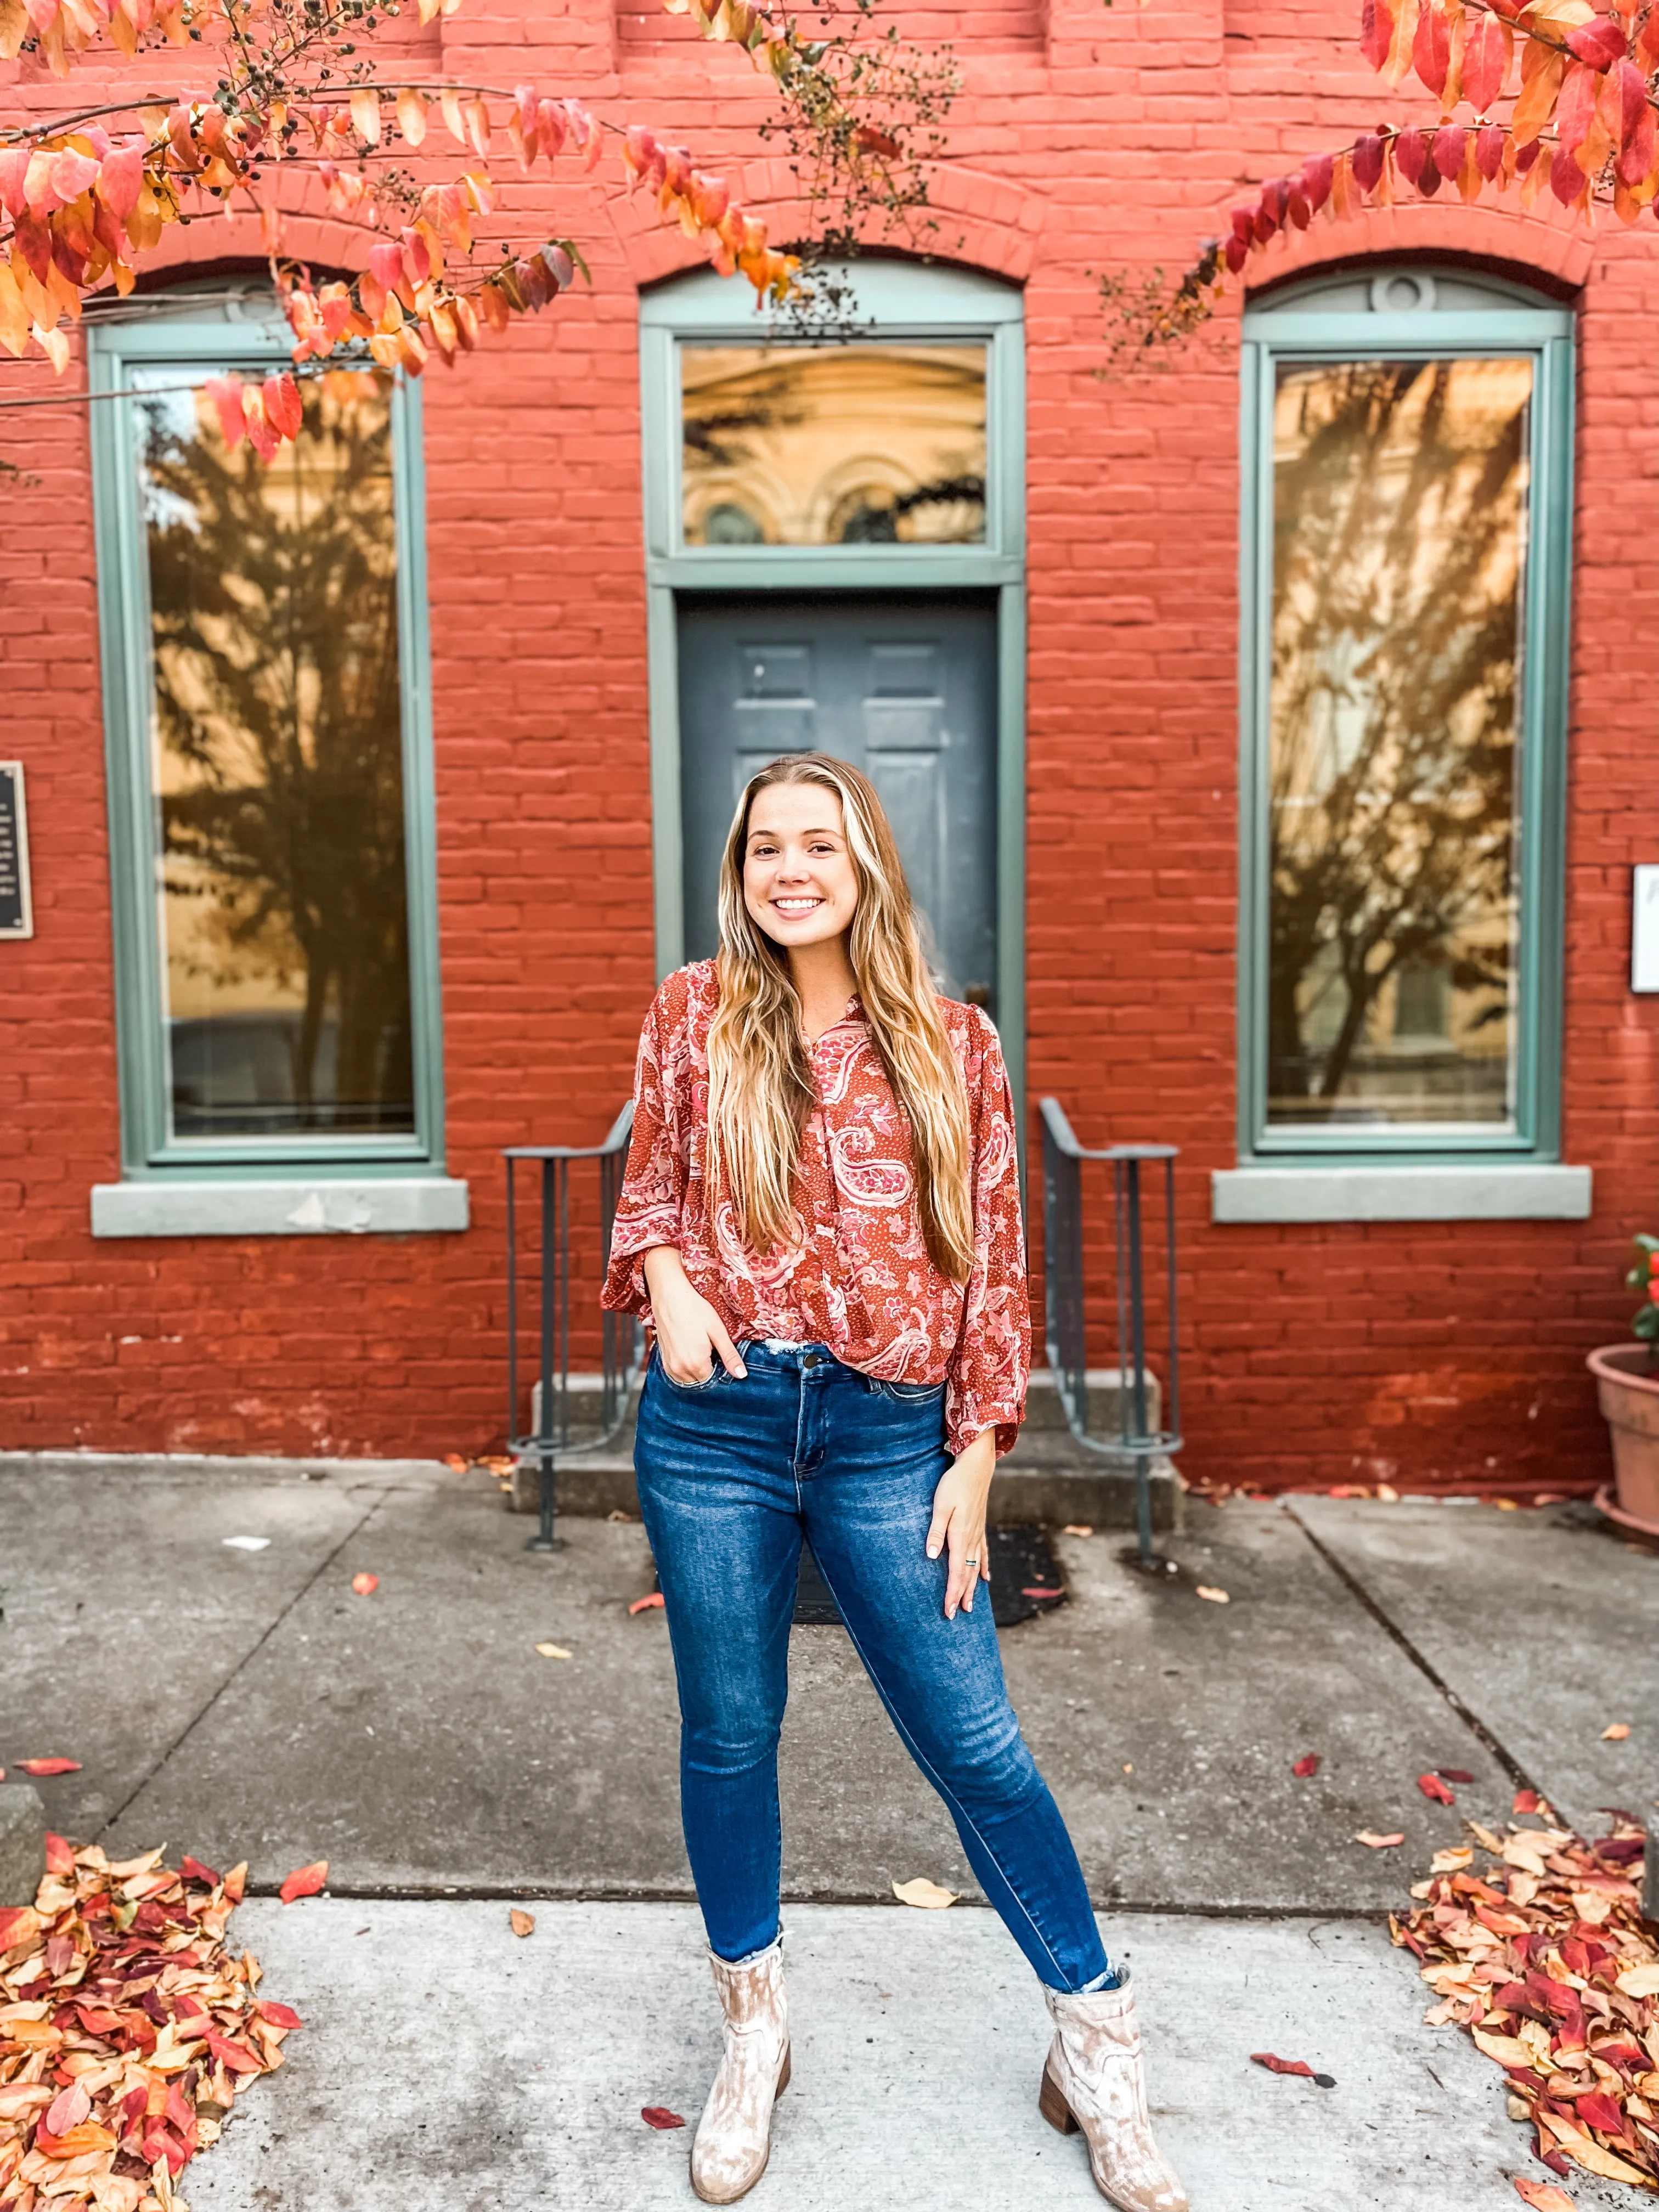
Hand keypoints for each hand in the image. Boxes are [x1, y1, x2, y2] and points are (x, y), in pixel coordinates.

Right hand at [642, 1246, 746, 1384]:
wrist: (669, 1295)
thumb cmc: (695, 1309)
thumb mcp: (718, 1331)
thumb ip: (729, 1356)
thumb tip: (741, 1375)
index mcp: (696, 1364)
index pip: (714, 1379)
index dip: (720, 1368)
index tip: (720, 1353)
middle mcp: (680, 1369)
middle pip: (701, 1380)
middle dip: (708, 1369)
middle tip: (711, 1348)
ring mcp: (669, 1365)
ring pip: (688, 1378)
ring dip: (696, 1369)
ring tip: (700, 1347)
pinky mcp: (662, 1359)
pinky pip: (677, 1372)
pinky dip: (685, 1366)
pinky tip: (689, 1349)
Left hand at [926, 1430, 994, 1618]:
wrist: (976, 1467)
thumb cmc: (954, 1484)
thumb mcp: (940, 1505)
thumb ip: (936, 1531)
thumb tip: (931, 1556)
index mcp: (961, 1536)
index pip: (955, 1572)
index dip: (951, 1593)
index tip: (948, 1611)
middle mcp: (972, 1539)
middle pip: (966, 1574)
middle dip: (960, 1596)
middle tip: (955, 1616)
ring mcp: (978, 1534)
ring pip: (975, 1567)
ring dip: (971, 1588)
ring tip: (969, 1606)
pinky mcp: (980, 1527)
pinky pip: (984, 1554)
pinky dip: (984, 1568)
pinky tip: (985, 1580)